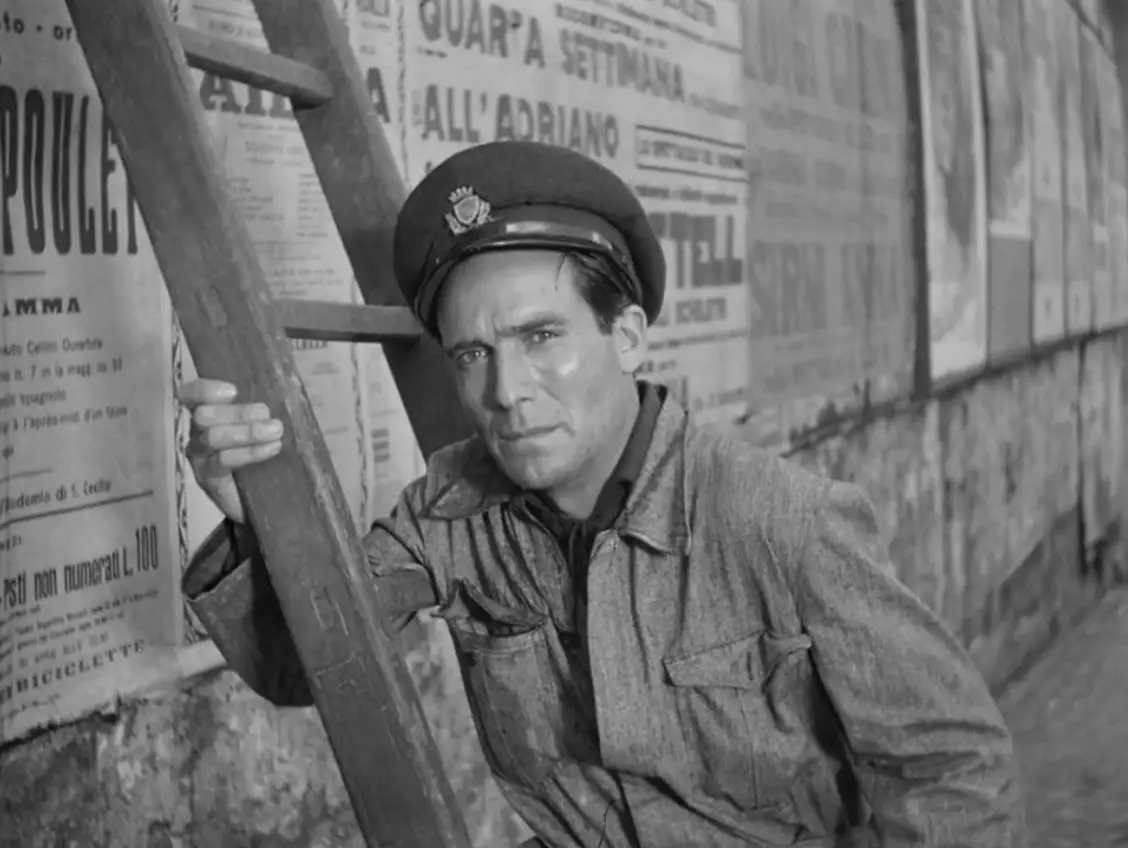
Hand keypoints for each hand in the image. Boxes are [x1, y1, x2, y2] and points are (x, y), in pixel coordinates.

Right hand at [178, 378, 283, 523]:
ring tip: (275, 431)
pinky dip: (249, 452)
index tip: (233, 391)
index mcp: (208, 413)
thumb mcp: (262, 426)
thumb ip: (262, 409)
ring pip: (213, 437)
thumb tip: (285, 391)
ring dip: (247, 431)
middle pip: (204, 415)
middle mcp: (198, 433)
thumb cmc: (261, 453)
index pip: (192, 394)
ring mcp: (201, 457)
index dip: (206, 389)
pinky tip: (271, 448)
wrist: (261, 497)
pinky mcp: (210, 478)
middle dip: (238, 413)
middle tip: (268, 414)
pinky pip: (223, 461)